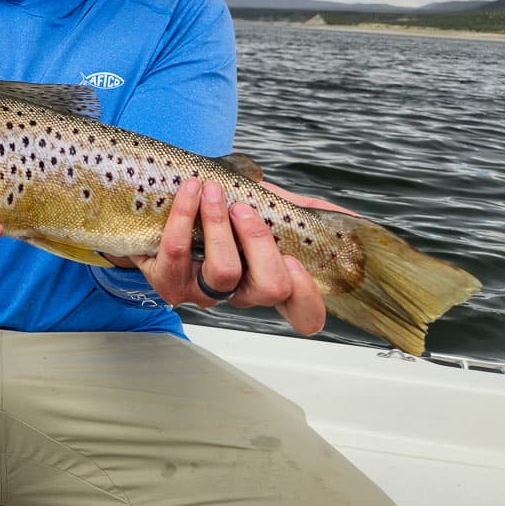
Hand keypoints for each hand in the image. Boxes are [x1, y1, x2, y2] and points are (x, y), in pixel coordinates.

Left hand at [113, 178, 328, 335]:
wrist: (157, 209)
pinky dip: (185, 215)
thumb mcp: (261, 207)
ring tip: (211, 191)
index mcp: (267, 279)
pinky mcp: (167, 281)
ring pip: (224, 272)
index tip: (297, 263)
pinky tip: (189, 191)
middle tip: (244, 209)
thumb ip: (298, 210)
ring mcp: (202, 292)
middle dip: (261, 243)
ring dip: (220, 225)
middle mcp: (238, 294)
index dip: (308, 298)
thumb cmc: (216, 213)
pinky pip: (178, 252)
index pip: (302, 314)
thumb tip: (346, 216)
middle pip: (270, 289)